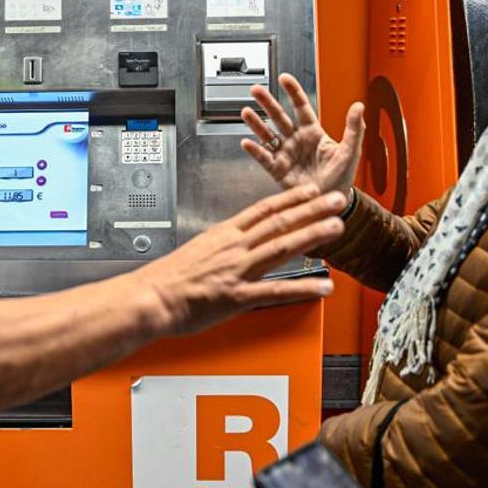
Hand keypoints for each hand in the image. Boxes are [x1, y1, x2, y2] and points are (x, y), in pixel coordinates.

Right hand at [135, 185, 346, 334]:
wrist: (150, 297)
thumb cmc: (166, 279)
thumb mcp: (195, 251)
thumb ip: (219, 248)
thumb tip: (231, 246)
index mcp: (224, 235)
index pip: (263, 210)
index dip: (290, 198)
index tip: (309, 190)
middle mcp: (234, 248)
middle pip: (279, 222)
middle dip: (312, 209)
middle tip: (336, 199)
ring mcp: (238, 270)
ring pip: (282, 246)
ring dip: (313, 235)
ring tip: (337, 227)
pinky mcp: (237, 296)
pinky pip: (276, 291)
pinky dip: (303, 288)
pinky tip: (323, 286)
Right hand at [241, 73, 363, 196]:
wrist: (331, 200)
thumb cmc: (342, 176)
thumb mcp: (351, 151)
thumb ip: (354, 129)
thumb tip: (359, 106)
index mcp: (313, 133)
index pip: (301, 108)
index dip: (293, 93)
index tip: (284, 78)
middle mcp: (296, 140)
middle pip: (279, 117)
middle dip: (268, 103)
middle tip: (255, 90)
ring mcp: (286, 155)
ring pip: (268, 135)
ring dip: (257, 124)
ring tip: (246, 112)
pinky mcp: (278, 171)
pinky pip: (265, 159)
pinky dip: (255, 151)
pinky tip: (247, 143)